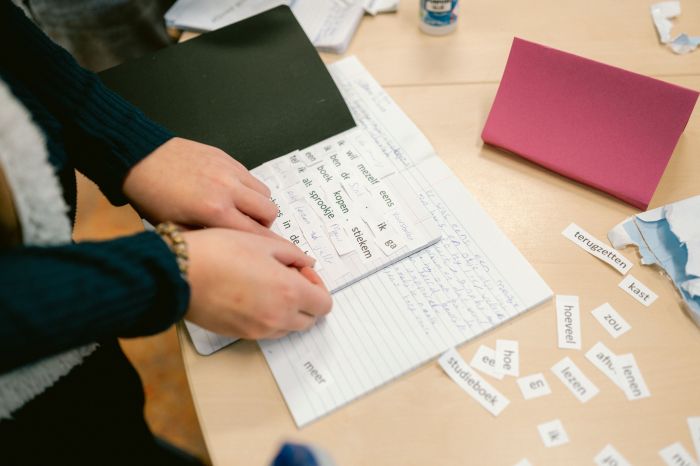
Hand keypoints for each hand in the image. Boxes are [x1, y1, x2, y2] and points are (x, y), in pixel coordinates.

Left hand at [123, 137, 277, 235]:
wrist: (139, 159)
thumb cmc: (151, 196)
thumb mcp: (176, 229)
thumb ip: (207, 238)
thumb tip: (229, 247)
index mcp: (214, 210)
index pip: (255, 233)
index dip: (266, 244)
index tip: (269, 249)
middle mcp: (227, 189)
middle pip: (269, 211)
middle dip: (264, 224)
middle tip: (250, 228)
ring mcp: (229, 170)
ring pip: (265, 192)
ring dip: (258, 204)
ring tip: (241, 209)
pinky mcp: (226, 157)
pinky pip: (250, 176)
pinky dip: (247, 188)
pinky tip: (230, 193)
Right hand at [183, 228, 332, 338]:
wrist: (179, 273)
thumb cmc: (218, 252)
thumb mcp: (262, 242)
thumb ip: (292, 255)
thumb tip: (306, 263)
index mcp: (289, 293)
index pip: (324, 304)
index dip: (317, 285)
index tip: (302, 270)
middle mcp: (277, 317)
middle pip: (310, 319)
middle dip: (306, 299)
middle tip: (288, 276)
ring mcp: (258, 330)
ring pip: (288, 327)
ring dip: (288, 309)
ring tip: (267, 284)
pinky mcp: (240, 335)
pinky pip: (266, 331)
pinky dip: (268, 316)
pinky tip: (250, 293)